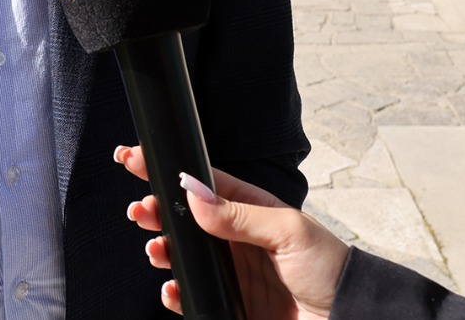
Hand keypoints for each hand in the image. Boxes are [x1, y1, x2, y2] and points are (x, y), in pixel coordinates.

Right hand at [115, 144, 348, 319]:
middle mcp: (235, 238)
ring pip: (182, 255)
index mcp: (250, 210)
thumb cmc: (329, 269)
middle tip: (139, 210)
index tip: (136, 160)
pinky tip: (171, 288)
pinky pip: (191, 295)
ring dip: (161, 249)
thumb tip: (194, 192)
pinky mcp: (228, 303)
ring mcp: (230, 272)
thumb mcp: (288, 231)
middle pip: (184, 219)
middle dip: (156, 211)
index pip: (202, 184)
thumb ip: (239, 213)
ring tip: (155, 250)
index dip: (169, 171)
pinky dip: (174, 292)